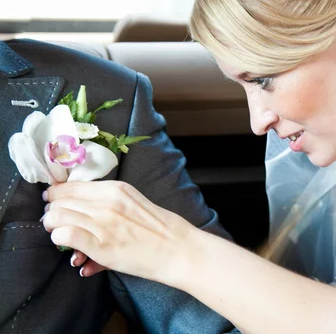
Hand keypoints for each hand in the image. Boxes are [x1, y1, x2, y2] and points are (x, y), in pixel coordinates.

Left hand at [41, 181, 193, 283]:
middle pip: (59, 200)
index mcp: (116, 189)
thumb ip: (108, 202)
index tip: (56, 205)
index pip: (69, 186)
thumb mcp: (134, 203)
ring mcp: (103, 223)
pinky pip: (64, 236)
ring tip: (64, 238)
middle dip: (53, 213)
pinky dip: (60, 241)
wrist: (179, 250)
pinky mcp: (101, 246)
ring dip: (54, 228)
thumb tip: (80, 209)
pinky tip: (73, 251)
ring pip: (55, 216)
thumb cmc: (161, 230)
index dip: (56, 196)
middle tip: (59, 225)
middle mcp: (107, 202)